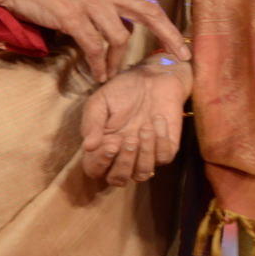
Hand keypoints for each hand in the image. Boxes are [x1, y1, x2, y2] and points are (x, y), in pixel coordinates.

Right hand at [0, 0, 189, 81]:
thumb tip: (123, 23)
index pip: (148, 1)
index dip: (167, 22)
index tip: (180, 42)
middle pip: (149, 12)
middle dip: (168, 35)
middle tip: (181, 57)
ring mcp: (90, 1)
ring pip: (119, 36)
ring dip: (119, 60)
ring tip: (112, 74)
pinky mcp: (72, 16)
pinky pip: (94, 46)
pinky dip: (100, 63)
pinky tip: (99, 73)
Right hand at [80, 56, 191, 184]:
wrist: (153, 76)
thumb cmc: (123, 90)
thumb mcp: (100, 101)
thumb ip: (92, 123)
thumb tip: (87, 147)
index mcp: (102, 147)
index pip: (95, 169)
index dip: (100, 162)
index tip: (111, 143)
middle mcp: (122, 155)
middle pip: (118, 179)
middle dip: (124, 162)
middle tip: (129, 139)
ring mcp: (145, 154)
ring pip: (142, 174)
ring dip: (144, 153)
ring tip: (145, 127)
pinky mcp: (166, 148)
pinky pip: (164, 158)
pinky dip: (161, 140)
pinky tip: (158, 119)